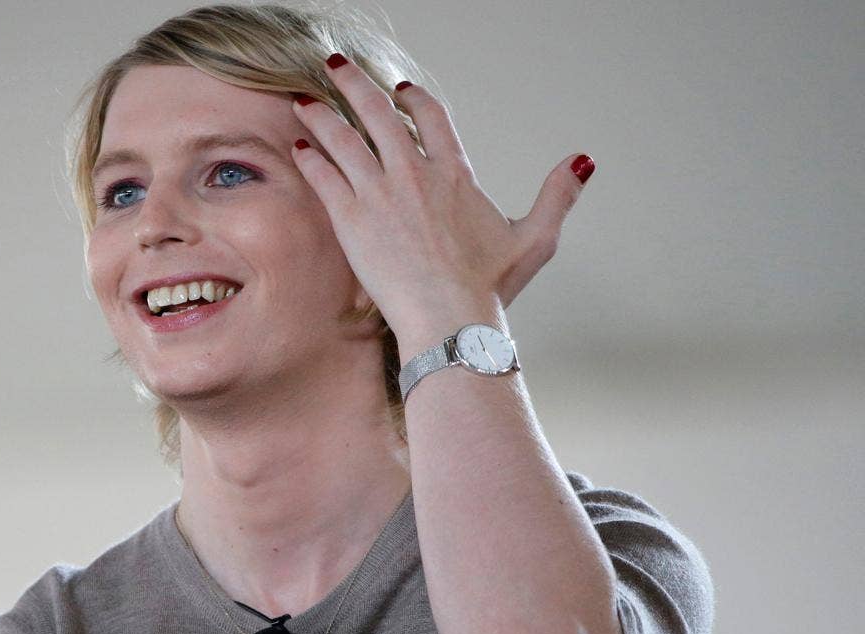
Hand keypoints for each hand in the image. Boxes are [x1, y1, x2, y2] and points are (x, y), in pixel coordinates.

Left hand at [290, 53, 593, 329]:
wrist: (449, 320)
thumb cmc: (488, 288)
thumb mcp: (536, 239)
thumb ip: (557, 195)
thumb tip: (582, 161)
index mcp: (454, 173)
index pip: (430, 115)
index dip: (411, 97)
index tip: (398, 89)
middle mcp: (413, 174)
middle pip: (376, 114)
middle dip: (353, 84)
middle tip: (336, 65)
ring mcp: (379, 194)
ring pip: (342, 139)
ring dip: (322, 115)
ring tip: (304, 101)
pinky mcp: (351, 220)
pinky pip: (324, 177)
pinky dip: (310, 158)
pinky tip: (299, 148)